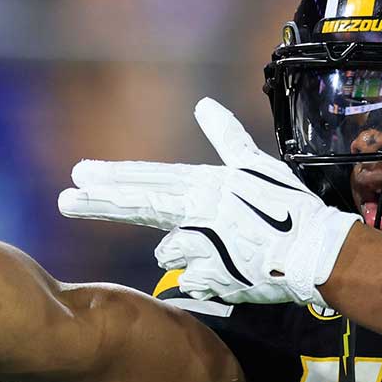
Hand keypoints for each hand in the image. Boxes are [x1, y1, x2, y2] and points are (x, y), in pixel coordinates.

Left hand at [58, 98, 359, 307]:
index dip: (112, 178)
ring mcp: (202, 245)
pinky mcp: (211, 276)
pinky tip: (227, 270)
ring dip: (187, 250)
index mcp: (205, 185)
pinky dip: (205, 274)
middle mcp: (197, 211)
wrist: (316, 252)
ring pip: (171, 250)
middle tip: (65, 200)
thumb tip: (203, 104)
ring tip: (227, 250)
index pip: (148, 180)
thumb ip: (226, 137)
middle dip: (99, 203)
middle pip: (139, 205)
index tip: (78, 175)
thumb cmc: (291, 208)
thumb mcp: (257, 165)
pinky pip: (192, 277)